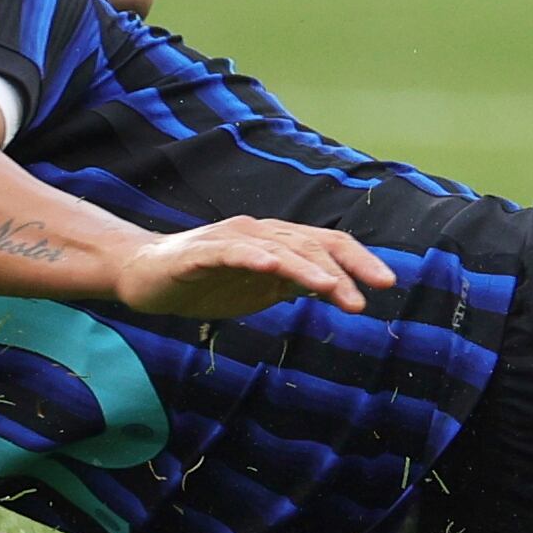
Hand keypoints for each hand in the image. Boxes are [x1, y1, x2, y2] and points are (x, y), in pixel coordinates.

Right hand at [111, 216, 397, 320]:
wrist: (146, 275)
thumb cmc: (207, 280)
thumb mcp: (260, 288)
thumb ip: (295, 284)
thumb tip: (339, 288)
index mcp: (278, 243)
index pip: (326, 245)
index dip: (358, 261)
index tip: (387, 284)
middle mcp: (260, 233)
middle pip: (310, 245)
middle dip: (342, 271)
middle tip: (367, 300)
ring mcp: (231, 239)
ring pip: (278, 249)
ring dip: (307, 268)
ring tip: (331, 288)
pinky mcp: (201, 251)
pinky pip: (232, 252)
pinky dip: (254, 257)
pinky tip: (272, 268)